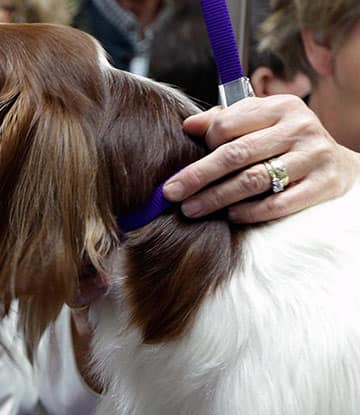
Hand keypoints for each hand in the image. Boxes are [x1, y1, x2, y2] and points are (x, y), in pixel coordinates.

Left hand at [162, 95, 359, 222]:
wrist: (336, 164)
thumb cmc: (284, 142)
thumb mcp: (260, 123)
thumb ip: (225, 121)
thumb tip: (188, 126)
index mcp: (280, 107)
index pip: (228, 124)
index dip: (203, 144)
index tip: (185, 163)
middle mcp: (299, 127)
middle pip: (236, 154)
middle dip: (198, 176)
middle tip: (171, 193)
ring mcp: (313, 156)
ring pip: (254, 180)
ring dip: (216, 197)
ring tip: (191, 209)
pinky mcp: (324, 184)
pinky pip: (279, 203)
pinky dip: (250, 212)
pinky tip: (230, 216)